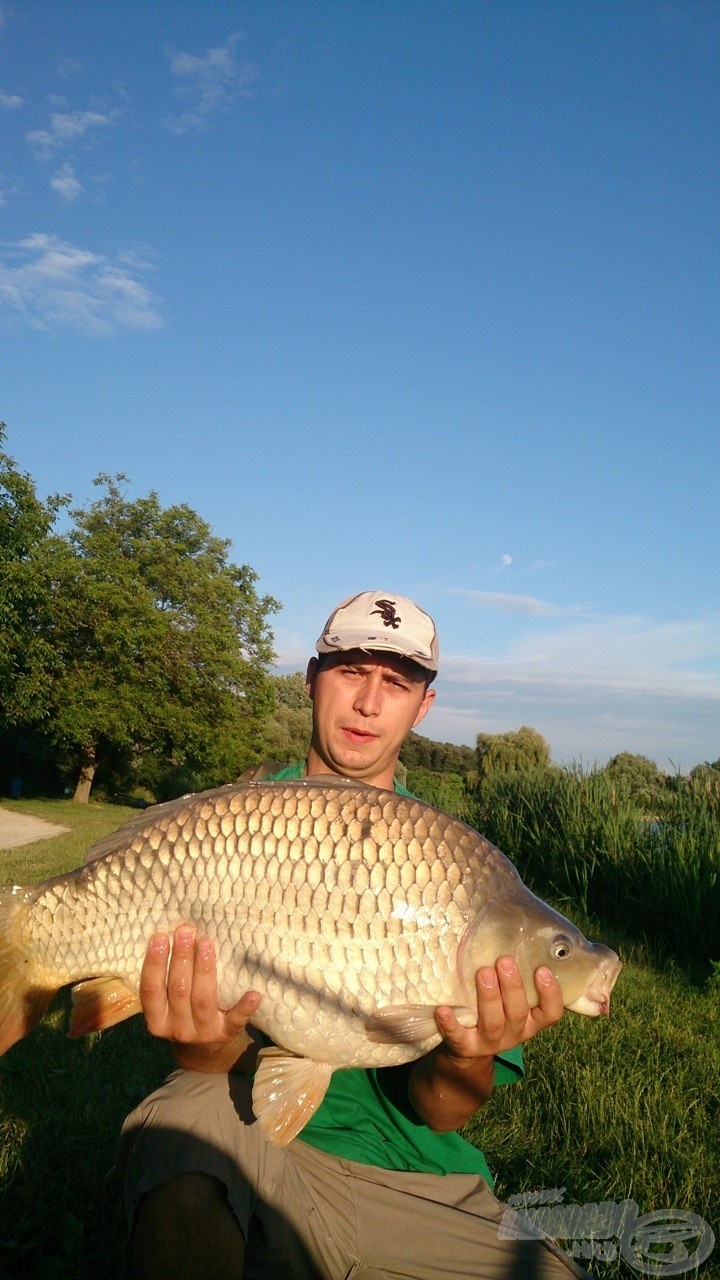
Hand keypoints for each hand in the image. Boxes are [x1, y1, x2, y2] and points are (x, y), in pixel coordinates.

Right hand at [139, 924, 261, 1071]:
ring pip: (203, 1000)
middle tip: (186, 931)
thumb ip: (168, 978)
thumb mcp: (168, 1003)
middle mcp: (177, 1028)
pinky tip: (254, 993)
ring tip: (207, 943)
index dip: (155, 963)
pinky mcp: (227, 1034)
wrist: (205, 1051)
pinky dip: (245, 1007)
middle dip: (182, 958)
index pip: (151, 989)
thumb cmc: (184, 1012)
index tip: (159, 936)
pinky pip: (236, 1021)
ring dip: (205, 970)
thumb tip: (175, 932)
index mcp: (157, 1019)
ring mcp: (203, 1033)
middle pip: (178, 991)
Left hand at [408, 957, 563, 1130]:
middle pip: (518, 1014)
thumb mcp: (511, 1000)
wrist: (469, 1048)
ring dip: (489, 998)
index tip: (542, 969)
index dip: (551, 994)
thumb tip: (516, 936)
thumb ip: (516, 979)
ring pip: (493, 1023)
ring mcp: (489, 1043)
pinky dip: (451, 1024)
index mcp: (530, 1022)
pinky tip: (443, 1009)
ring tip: (483, 973)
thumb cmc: (496, 1011)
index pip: (550, 1014)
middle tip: (505, 961)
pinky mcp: (465, 1047)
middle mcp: (513, 1034)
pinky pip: (458, 1037)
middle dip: (512, 987)